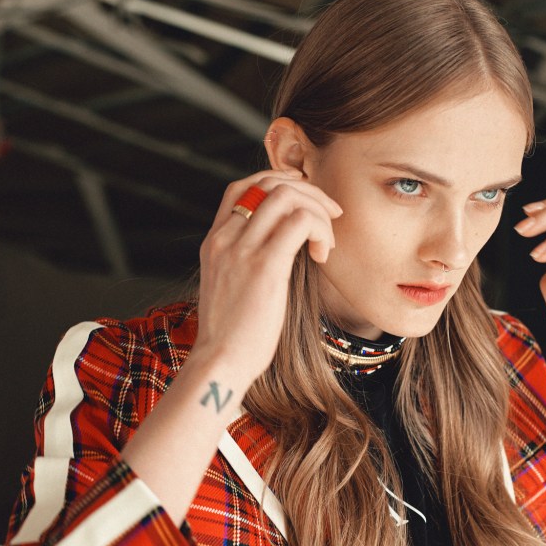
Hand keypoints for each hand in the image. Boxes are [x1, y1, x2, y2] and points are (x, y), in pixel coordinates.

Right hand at [191, 169, 341, 388]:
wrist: (220, 362)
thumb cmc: (232, 335)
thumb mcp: (230, 287)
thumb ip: (246, 261)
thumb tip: (281, 249)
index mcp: (215, 241)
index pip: (242, 186)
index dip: (279, 183)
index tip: (305, 202)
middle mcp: (225, 238)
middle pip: (269, 184)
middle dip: (308, 192)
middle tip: (330, 215)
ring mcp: (242, 249)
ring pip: (288, 196)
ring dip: (318, 211)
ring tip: (325, 242)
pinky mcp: (264, 266)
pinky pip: (300, 223)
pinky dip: (320, 230)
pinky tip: (322, 256)